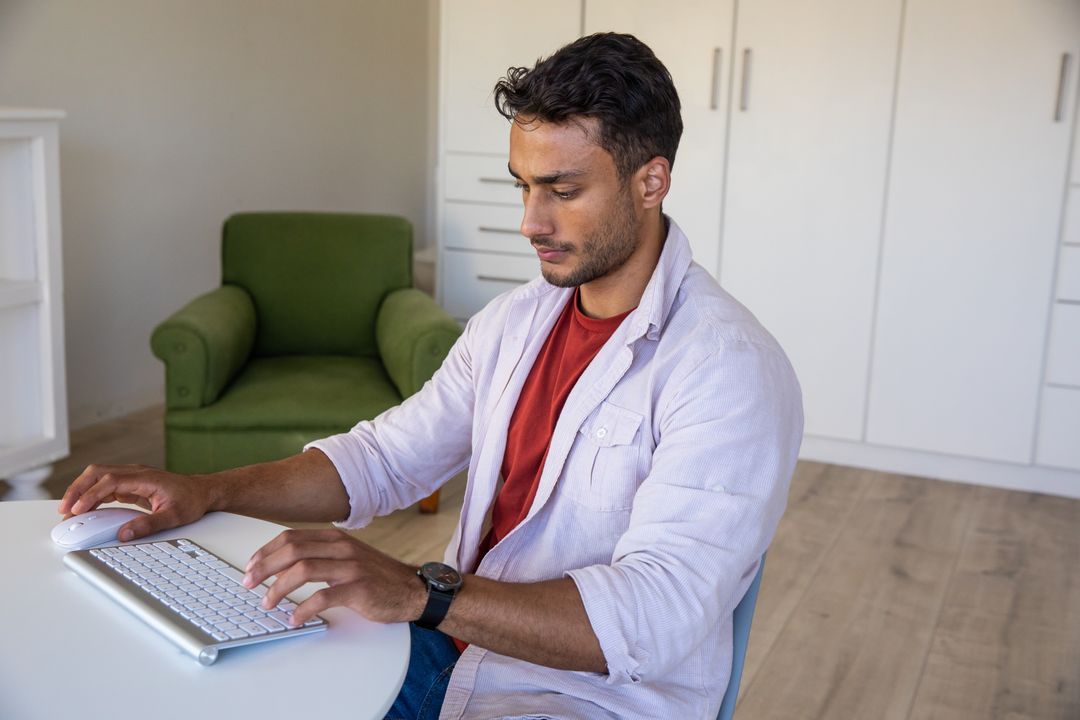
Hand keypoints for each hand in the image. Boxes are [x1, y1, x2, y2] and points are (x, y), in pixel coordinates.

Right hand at [58, 464, 213, 541]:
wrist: (203, 491)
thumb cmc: (191, 500)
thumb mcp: (174, 516)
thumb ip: (148, 525)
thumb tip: (124, 534)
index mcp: (145, 477)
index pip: (110, 481)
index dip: (91, 495)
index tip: (78, 509)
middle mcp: (135, 472)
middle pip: (97, 473)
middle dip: (78, 489)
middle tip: (64, 510)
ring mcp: (132, 476)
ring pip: (98, 477)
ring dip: (81, 491)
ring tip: (68, 511)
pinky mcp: (130, 484)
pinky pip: (105, 486)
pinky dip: (91, 495)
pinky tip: (84, 509)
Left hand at [242, 528, 425, 626]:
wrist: (411, 590)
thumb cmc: (377, 577)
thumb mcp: (347, 558)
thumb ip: (320, 557)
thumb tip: (282, 567)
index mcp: (336, 539)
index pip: (292, 537)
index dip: (266, 551)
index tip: (250, 566)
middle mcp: (342, 548)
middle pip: (292, 550)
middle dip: (264, 567)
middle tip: (249, 584)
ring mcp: (351, 567)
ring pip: (303, 570)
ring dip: (278, 588)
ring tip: (267, 603)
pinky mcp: (359, 588)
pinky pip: (323, 597)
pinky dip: (303, 610)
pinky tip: (294, 619)